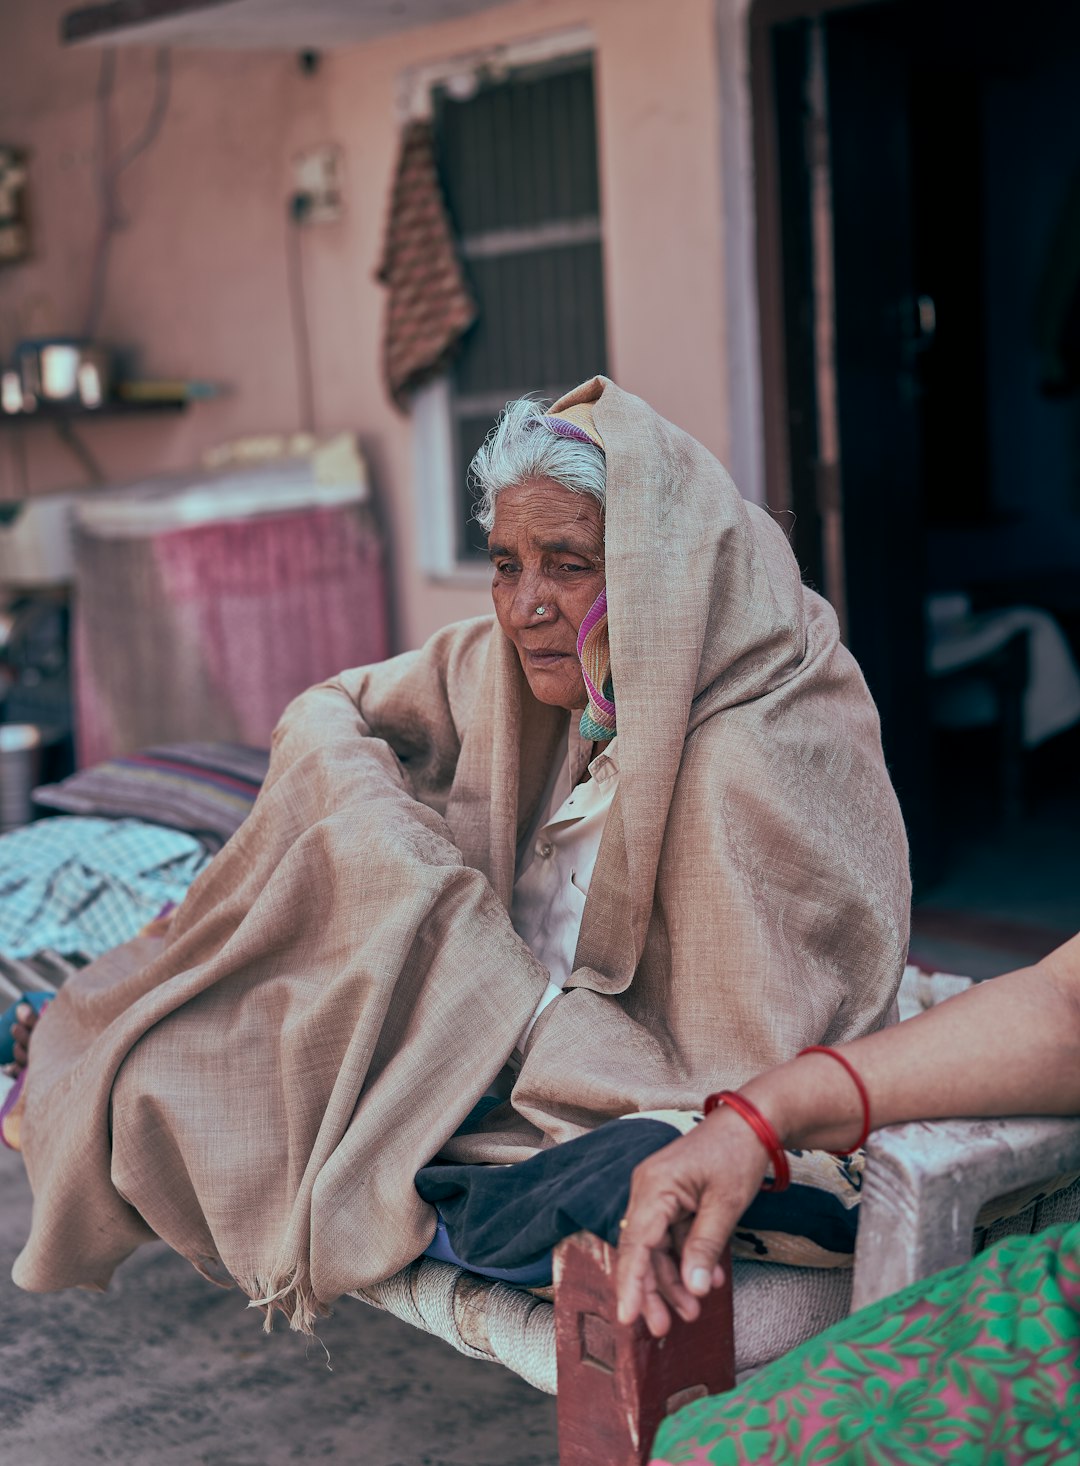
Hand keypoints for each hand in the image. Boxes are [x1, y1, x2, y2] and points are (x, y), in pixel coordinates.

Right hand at [615, 1107, 770, 1336]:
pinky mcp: (672, 1198)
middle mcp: (648, 1190)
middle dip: (654, 1290)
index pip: (636, 1244)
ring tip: (695, 1311)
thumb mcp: (725, 1204)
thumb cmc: (737, 1155)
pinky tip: (710, 1279)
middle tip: (664, 1329)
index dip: (631, 1283)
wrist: (752, 1122)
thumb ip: (705, 1247)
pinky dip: (688, 1259)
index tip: (627, 1318)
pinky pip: (672, 1236)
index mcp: (654, 1187)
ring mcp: (659, 1194)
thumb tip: (693, 1290)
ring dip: (675, 1279)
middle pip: (642, 1250)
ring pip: (657, 1248)